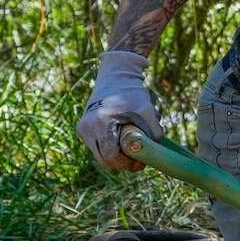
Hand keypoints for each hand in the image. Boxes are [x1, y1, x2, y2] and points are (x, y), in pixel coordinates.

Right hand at [77, 50, 162, 171]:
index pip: (111, 156)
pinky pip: (97, 147)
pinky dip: (109, 149)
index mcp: (100, 123)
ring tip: (132, 152)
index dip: (127, 164)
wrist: (116, 76)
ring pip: (99, 155)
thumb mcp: (148, 111)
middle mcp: (87, 127)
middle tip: (138, 162)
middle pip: (104, 160)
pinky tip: (122, 143)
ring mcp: (83, 128)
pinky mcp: (83, 128)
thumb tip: (157, 153)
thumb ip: (155, 132)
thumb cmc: (132, 93)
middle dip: (122, 164)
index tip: (141, 163)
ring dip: (116, 157)